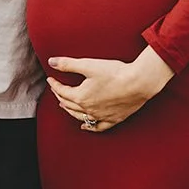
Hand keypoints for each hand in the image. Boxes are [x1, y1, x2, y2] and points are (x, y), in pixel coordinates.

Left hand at [46, 47, 174, 132]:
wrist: (138, 83)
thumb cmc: (115, 73)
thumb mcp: (88, 65)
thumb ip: (68, 64)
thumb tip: (51, 62)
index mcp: (81, 96)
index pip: (62, 91)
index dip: (54, 85)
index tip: (50, 79)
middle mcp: (89, 109)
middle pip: (69, 104)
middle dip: (60, 97)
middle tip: (57, 90)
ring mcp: (101, 116)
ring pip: (80, 116)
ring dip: (70, 111)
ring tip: (65, 106)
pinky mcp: (114, 119)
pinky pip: (98, 127)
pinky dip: (89, 127)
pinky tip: (84, 126)